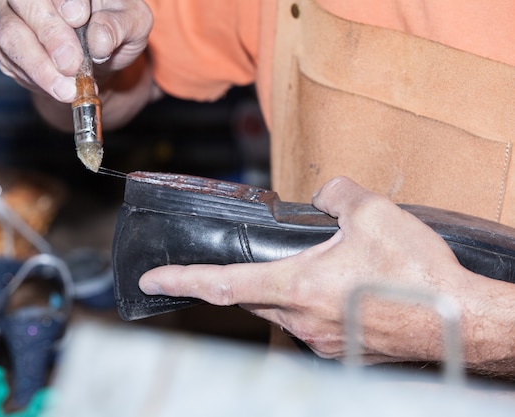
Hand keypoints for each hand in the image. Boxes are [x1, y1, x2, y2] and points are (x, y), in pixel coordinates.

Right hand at [0, 0, 152, 102]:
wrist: (99, 57)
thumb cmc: (116, 29)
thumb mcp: (133, 24)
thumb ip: (119, 26)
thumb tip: (99, 41)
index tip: (78, 17)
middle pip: (24, 2)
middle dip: (50, 35)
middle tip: (71, 64)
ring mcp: (10, 13)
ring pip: (11, 36)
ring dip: (40, 67)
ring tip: (67, 89)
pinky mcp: (1, 42)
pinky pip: (10, 61)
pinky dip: (36, 79)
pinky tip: (59, 88)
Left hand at [139, 176, 473, 363]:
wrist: (461, 320)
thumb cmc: (419, 274)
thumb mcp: (374, 212)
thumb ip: (336, 194)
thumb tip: (325, 196)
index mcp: (300, 286)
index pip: (224, 284)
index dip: (183, 280)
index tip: (153, 278)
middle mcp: (303, 320)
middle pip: (252, 296)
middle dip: (242, 278)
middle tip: (248, 262)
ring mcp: (322, 340)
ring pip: (282, 311)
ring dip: (283, 289)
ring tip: (313, 270)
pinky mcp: (342, 350)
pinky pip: (310, 324)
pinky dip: (310, 304)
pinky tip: (339, 290)